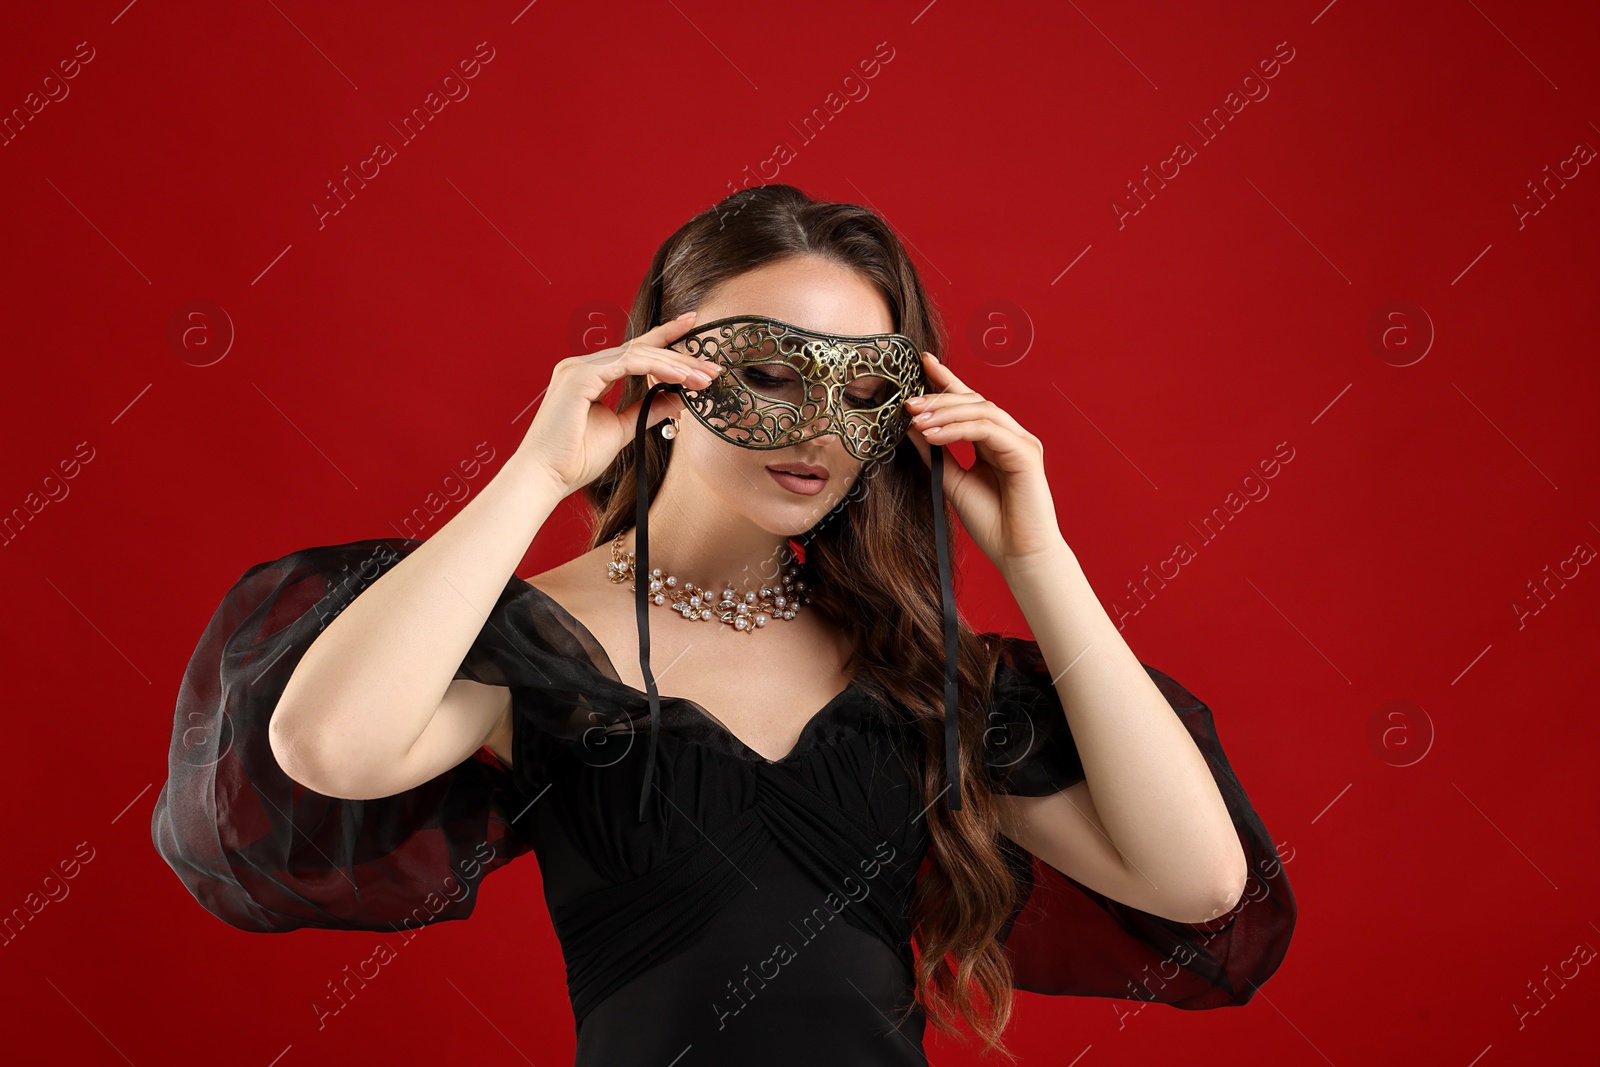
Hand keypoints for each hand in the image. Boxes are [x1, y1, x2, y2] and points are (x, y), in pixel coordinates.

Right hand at [515, 311, 723, 496]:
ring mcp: (579, 367)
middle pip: (641, 350)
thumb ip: (647, 410)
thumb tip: (678, 399)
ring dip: (675, 364)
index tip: (693, 327)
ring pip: (637, 354)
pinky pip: (627, 364)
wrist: (545, 477)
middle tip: (712, 367)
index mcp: (589, 375)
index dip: (665, 338)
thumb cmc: (574, 459)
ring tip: (703, 376)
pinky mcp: (580, 376)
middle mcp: (582, 365)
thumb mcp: (622, 430)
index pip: (634, 352)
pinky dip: (656, 368)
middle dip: (680, 357)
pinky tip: (681, 378)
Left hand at [902, 352, 1064, 569]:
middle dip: (938, 397)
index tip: (922, 363)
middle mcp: (1010, 437)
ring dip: (944, 412)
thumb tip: (911, 427)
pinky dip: (957, 430)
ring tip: (914, 419)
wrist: (1018, 554)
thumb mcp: (952, 482)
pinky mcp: (1025, 453)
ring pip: (981, 410)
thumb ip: (935, 453)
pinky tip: (933, 435)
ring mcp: (1020, 442)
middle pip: (973, 401)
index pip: (969, 403)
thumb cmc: (991, 523)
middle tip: (907, 402)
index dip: (947, 381)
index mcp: (994, 442)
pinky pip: (987, 430)